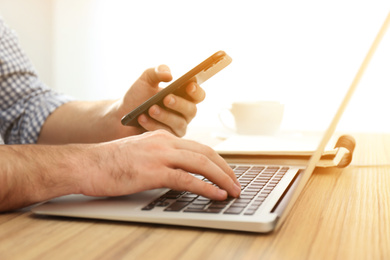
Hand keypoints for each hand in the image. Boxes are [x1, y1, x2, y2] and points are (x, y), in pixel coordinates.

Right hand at [79, 130, 240, 200]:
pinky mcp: (153, 171)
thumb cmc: (110, 162)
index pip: (198, 146)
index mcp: (163, 137)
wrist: (86, 164)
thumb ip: (161, 158)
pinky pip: (186, 178)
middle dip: (226, 169)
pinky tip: (216, 194)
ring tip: (234, 190)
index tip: (226, 172)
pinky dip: (206, 187)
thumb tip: (179, 172)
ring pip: (201, 163)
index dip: (217, 160)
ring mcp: (159, 155)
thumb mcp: (141, 154)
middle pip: (206, 152)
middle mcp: (165, 142)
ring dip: (222, 178)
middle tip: (237, 182)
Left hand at [116, 65, 205, 136]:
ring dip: (165, 116)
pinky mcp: (167, 139)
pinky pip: (165, 134)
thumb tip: (169, 75)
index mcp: (184, 97)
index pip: (198, 95)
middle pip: (191, 110)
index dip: (197, 91)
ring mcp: (177, 128)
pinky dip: (152, 125)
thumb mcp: (146, 79)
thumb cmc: (138, 95)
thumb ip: (158, 71)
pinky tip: (142, 118)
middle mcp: (184, 113)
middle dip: (179, 104)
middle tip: (166, 98)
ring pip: (179, 124)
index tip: (188, 86)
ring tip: (151, 109)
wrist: (122, 113)